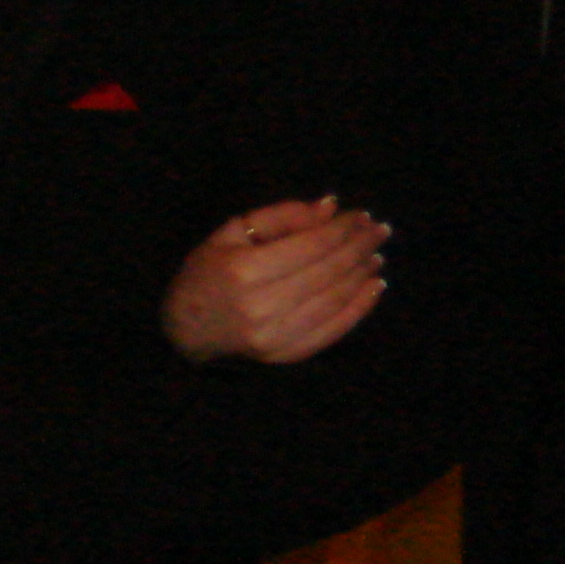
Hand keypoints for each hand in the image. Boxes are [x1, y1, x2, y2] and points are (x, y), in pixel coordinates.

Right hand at [164, 196, 387, 364]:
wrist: (185, 328)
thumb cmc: (207, 272)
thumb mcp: (233, 231)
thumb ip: (282, 216)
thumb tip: (330, 207)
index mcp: (245, 270)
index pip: (310, 246)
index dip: (342, 229)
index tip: (362, 216)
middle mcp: (262, 306)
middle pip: (326, 272)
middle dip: (359, 247)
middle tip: (380, 230)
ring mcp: (275, 337)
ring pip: (334, 301)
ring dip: (362, 274)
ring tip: (376, 253)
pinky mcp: (285, 356)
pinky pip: (332, 331)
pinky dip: (359, 308)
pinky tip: (373, 286)